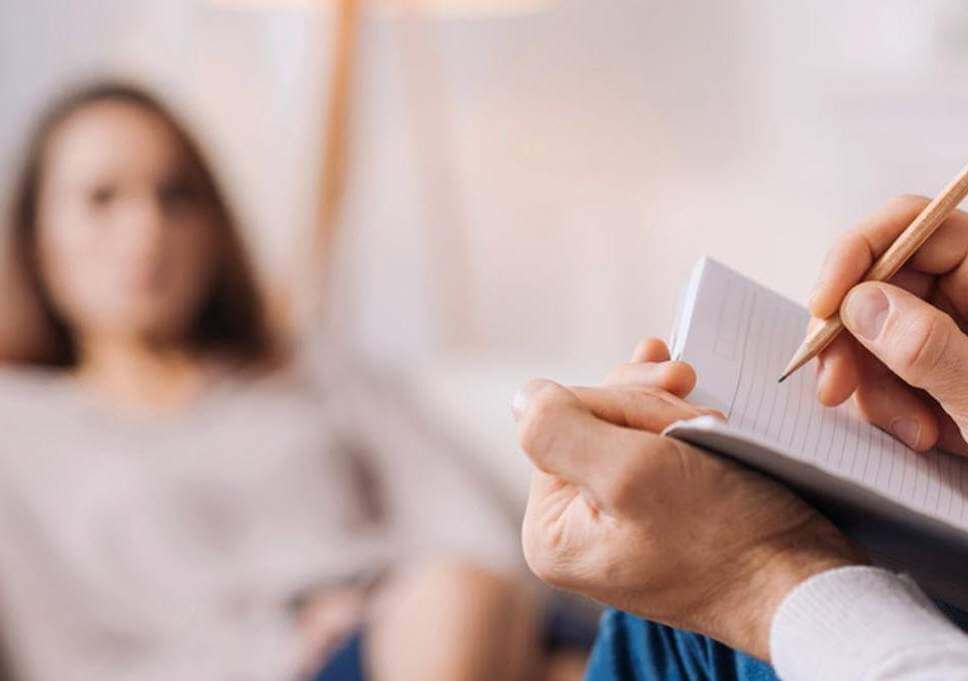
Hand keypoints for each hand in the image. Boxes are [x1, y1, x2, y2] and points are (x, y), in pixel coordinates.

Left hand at [513, 339, 861, 660]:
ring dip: (666, 410)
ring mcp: (614, 519)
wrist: (801, 581)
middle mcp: (574, 528)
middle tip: (698, 402)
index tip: (673, 406)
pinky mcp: (654, 510)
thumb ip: (559, 430)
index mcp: (551, 530)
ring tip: (711, 417)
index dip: (618, 403)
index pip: (561, 424)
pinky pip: (650, 445)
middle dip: (645, 406)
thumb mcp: (630, 475)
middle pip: (590, 422)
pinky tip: (687, 393)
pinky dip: (672, 418)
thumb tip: (522, 396)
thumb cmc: (725, 537)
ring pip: (623, 426)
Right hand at [811, 195, 967, 454]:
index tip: (824, 305)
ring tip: (908, 430)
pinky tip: (918, 433)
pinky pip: (886, 370)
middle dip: (851, 337)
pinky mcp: (942, 371)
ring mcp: (956, 332)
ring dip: (871, 383)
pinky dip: (886, 403)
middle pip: (881, 282)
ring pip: (873, 332)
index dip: (858, 253)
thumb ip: (931, 350)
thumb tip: (862, 303)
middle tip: (834, 386)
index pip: (915, 224)